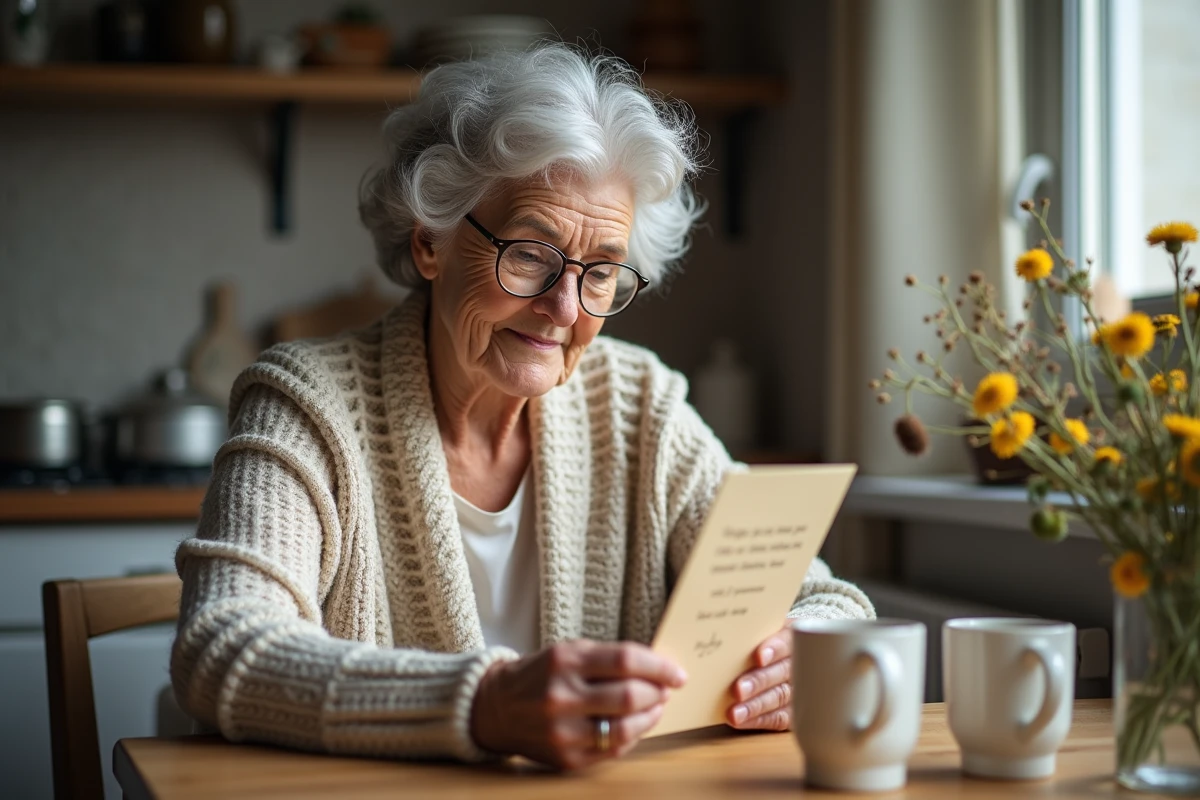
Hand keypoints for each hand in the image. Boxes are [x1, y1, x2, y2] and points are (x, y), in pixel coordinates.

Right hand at [470, 639, 687, 769]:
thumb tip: (658, 669)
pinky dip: (632, 736)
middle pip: (630, 696)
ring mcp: (563, 732)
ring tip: (655, 707)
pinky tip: (634, 725)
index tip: (677, 673)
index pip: (625, 660)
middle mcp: (561, 697)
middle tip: (667, 689)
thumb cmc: (541, 674)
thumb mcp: (569, 651)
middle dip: (658, 693)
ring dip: (651, 717)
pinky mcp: (566, 758)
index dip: (659, 667)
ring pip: (626, 729)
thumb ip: (610, 657)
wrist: (496, 708)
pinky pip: (613, 750)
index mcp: (564, 662)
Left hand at [727, 625, 791, 730]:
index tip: (759, 657)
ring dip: (756, 706)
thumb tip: (723, 637)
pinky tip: (740, 721)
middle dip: (760, 681)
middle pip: (782, 672)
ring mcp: (799, 688)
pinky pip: (778, 718)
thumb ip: (748, 634)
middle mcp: (799, 662)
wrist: (776, 656)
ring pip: (780, 697)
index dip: (774, 649)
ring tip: (735, 713)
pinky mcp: (793, 711)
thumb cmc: (761, 641)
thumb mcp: (759, 632)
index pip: (787, 641)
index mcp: (792, 637)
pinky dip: (758, 720)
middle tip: (738, 689)